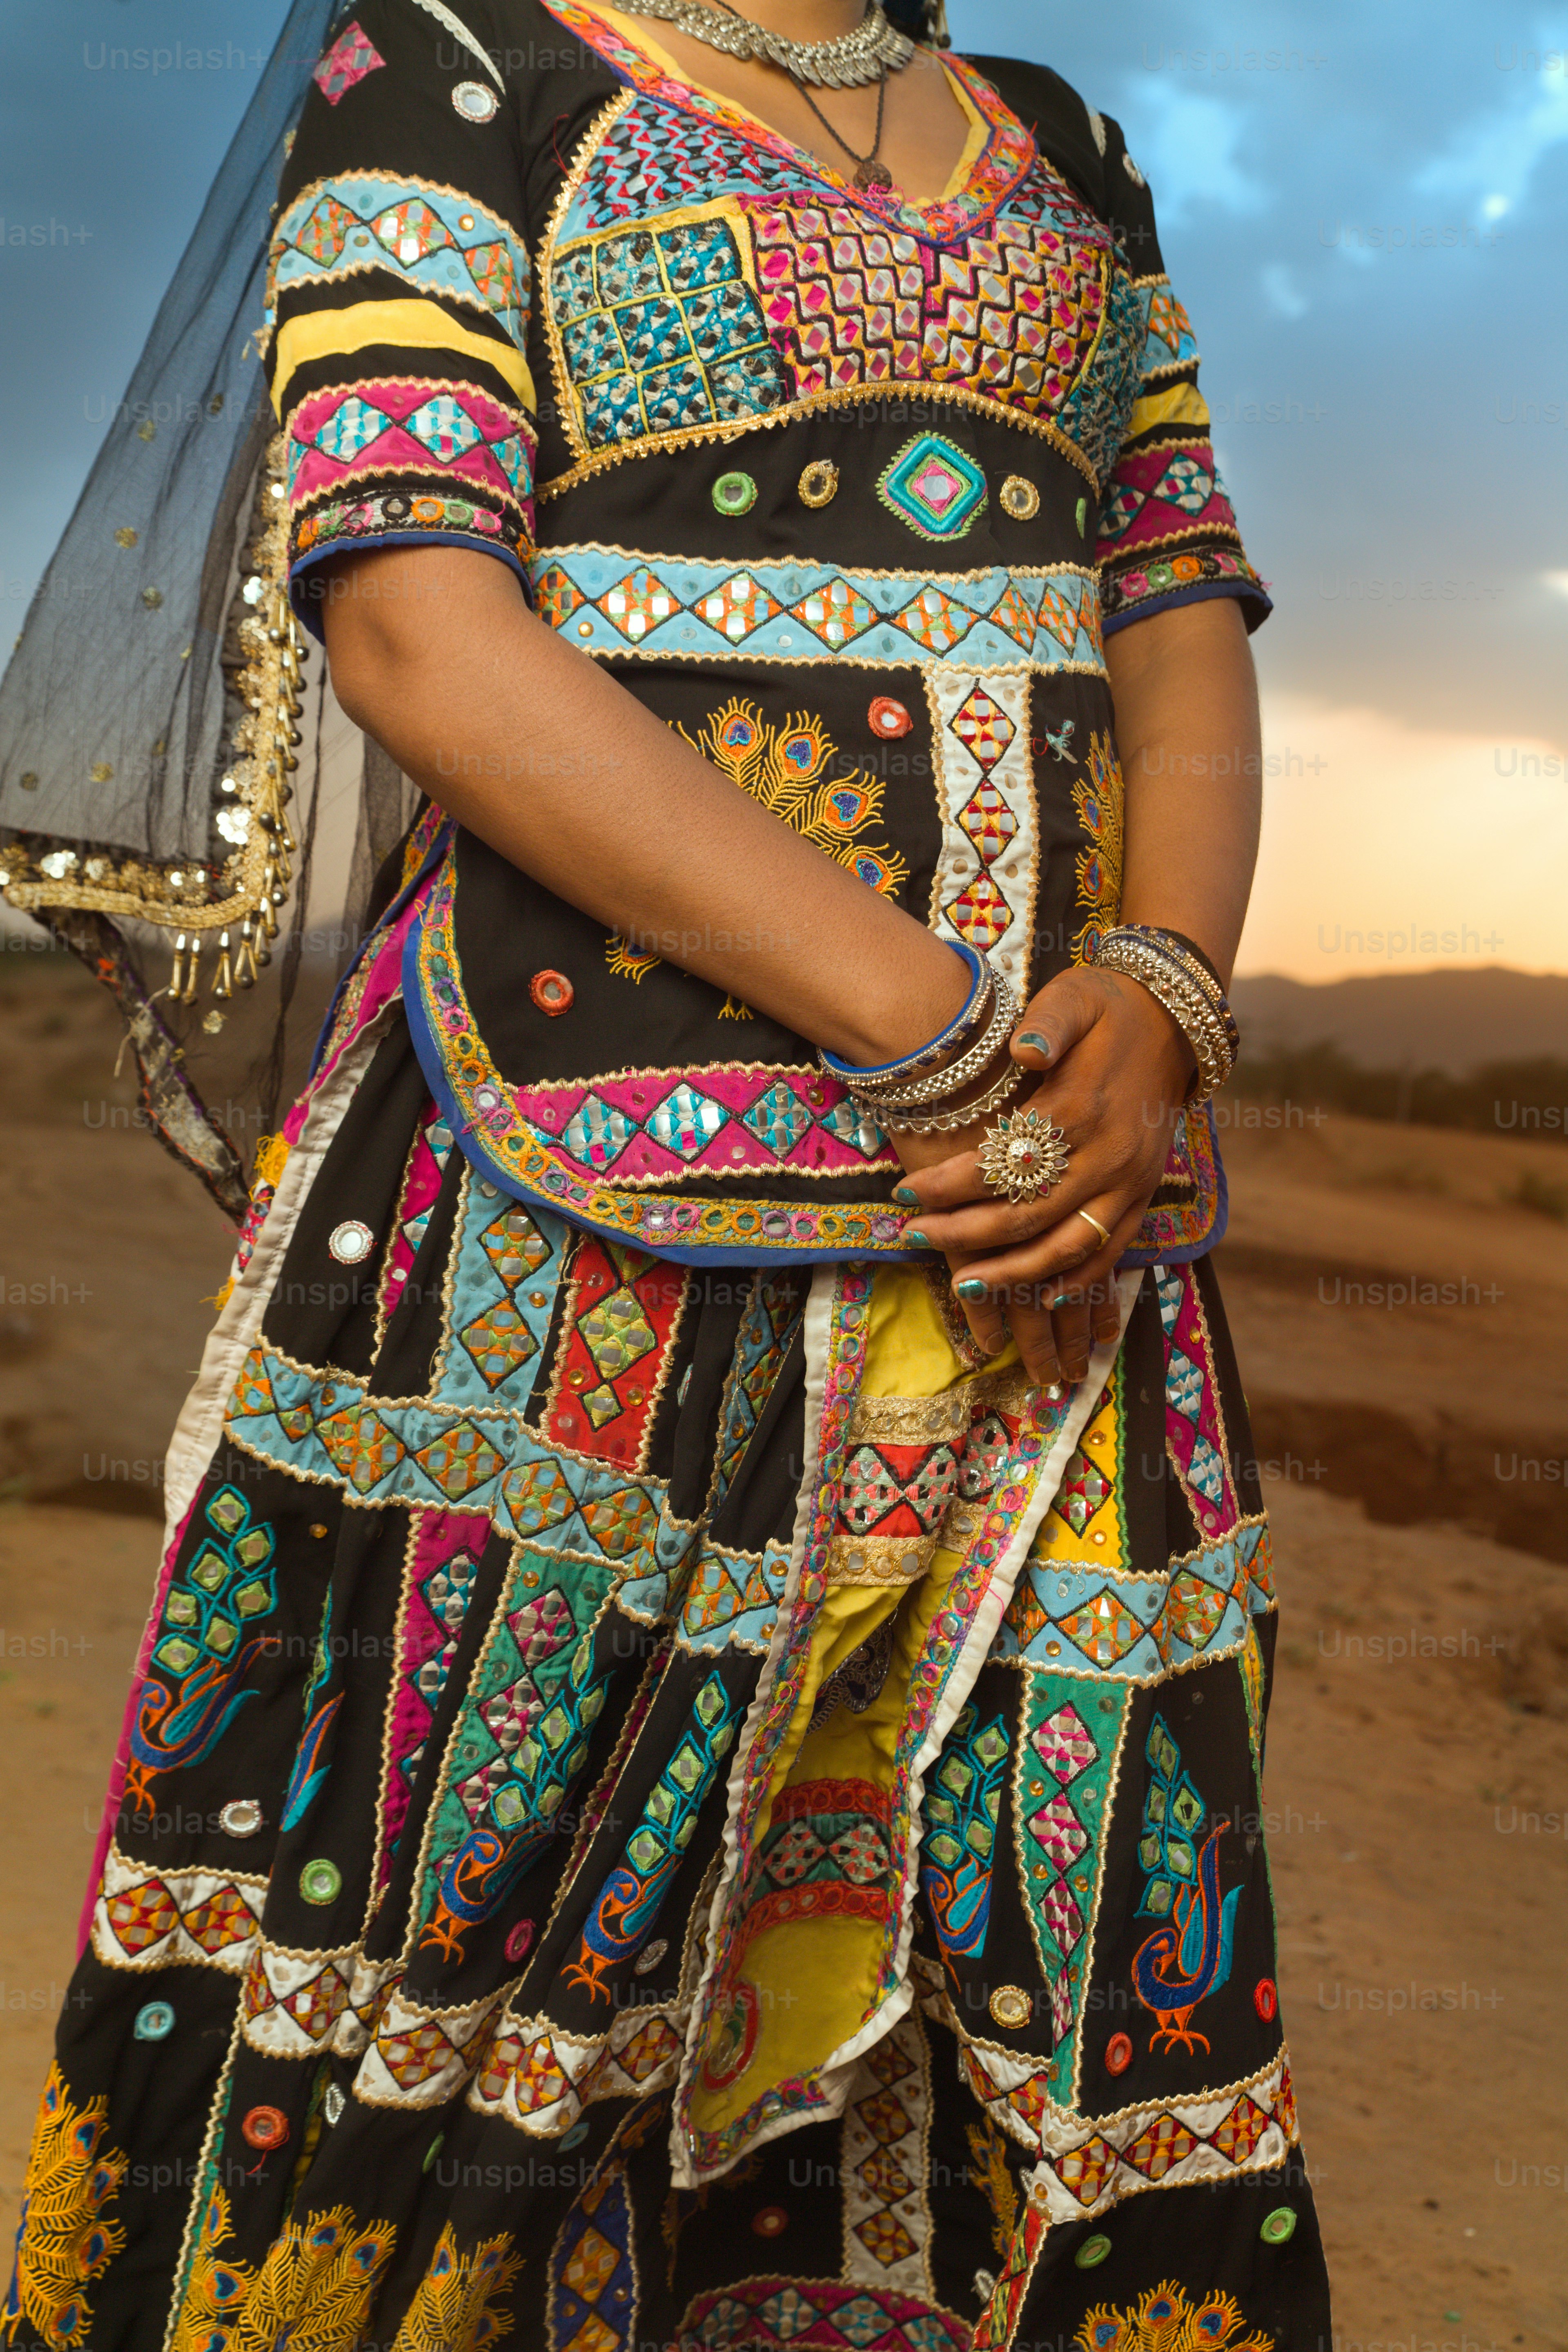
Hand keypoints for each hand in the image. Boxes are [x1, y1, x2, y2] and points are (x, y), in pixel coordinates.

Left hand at [891, 965, 1194, 1386]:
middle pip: (1029, 1215)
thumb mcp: (1074, 997)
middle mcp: (1110, 1156)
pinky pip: (1110, 1252)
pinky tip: (1041, 1300)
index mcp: (1083, 1109)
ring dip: (1016, 1274)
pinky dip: (1077, 1282)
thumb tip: (1022, 1050)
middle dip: (967, 1233)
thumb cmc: (1107, 1007)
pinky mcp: (1143, 1196)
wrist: (1173, 1020)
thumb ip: (1048, 1024)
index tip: (905, 1193)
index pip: (1004, 1163)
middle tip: (915, 1236)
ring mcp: (1131, 1182)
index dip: (950, 1183)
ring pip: (1069, 1248)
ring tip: (965, 1285)